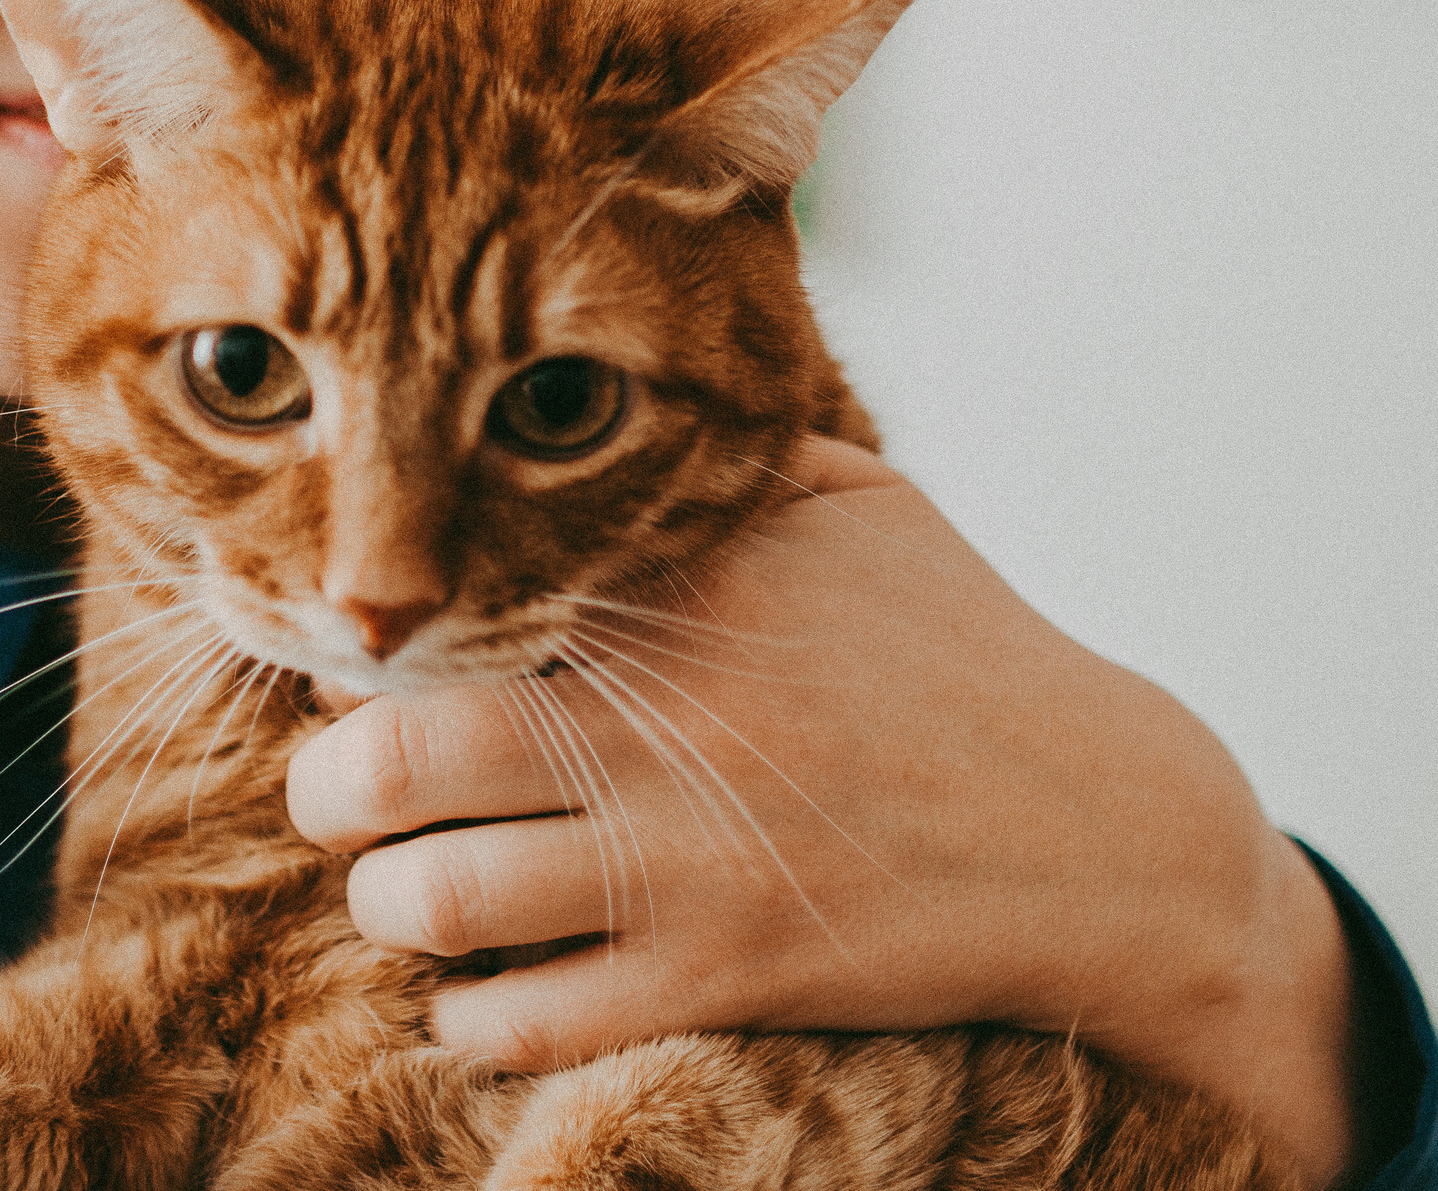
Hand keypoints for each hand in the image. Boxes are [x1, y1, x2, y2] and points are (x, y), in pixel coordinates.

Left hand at [287, 437, 1365, 1189]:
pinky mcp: (721, 980)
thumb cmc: (971, 658)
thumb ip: (727, 460)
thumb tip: (609, 414)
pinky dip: (469, 1016)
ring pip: (429, 900)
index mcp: (687, 590)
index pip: (455, 604)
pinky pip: (520, 1024)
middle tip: (337, 787)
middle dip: (326, 781)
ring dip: (387, 903)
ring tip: (404, 890)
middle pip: (390, 756)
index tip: (368, 654)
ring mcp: (687, 863)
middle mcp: (664, 723)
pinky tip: (483, 989)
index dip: (379, 637)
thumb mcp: (863, 512)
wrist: (1111, 839)